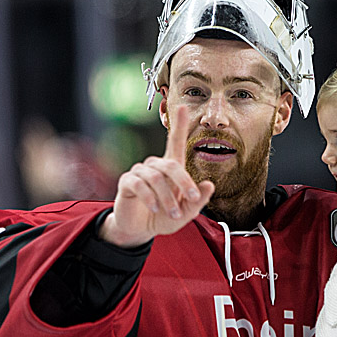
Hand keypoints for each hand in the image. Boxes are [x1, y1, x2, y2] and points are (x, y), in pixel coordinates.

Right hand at [100, 104, 213, 246]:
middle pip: (171, 165)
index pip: (175, 142)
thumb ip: (197, 201)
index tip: (182, 106)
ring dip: (167, 198)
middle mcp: (155, 166)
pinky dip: (150, 198)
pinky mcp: (126, 182)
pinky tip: (155, 209)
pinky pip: (139, 185)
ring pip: (156, 178)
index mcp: (171, 168)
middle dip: (184, 182)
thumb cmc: (164, 217)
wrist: (139, 230)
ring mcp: (139, 172)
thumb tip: (209, 185)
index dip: (178, 124)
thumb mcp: (185, 213)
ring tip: (173, 214)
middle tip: (192, 200)